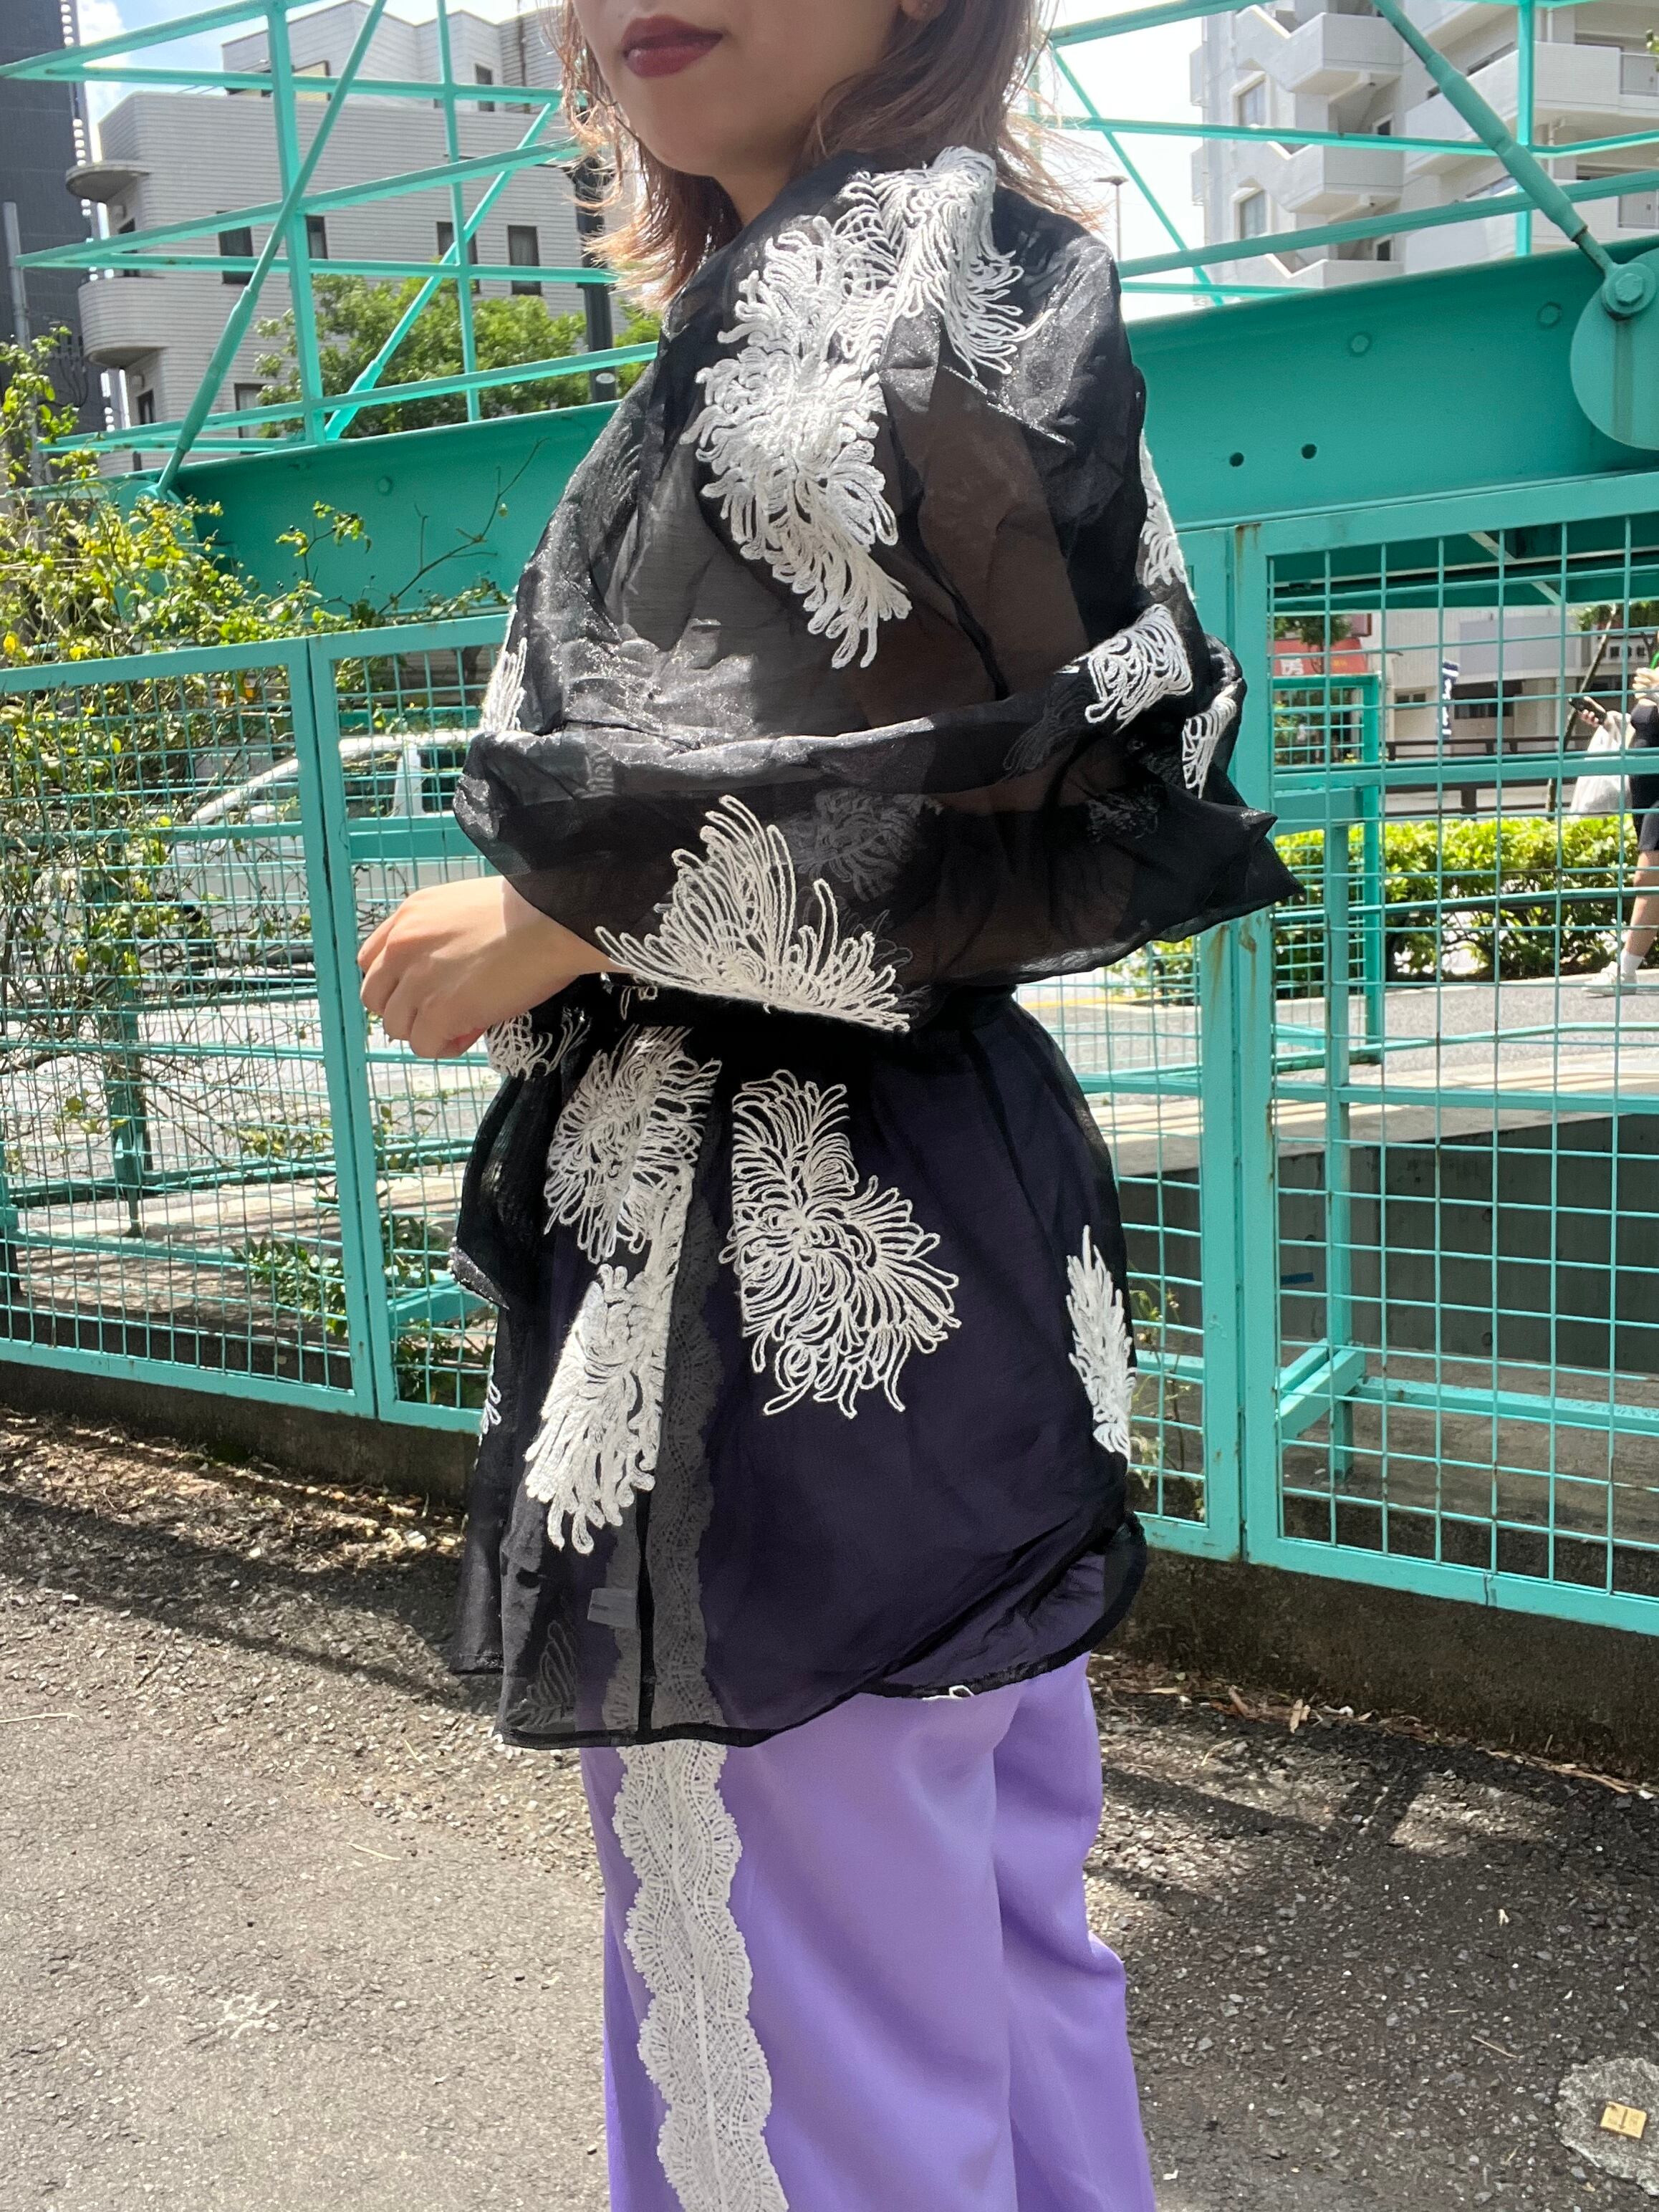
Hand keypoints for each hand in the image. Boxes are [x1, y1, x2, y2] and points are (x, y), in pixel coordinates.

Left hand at [358, 876, 610, 1058]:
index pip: (370, 960)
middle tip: (442, 1011)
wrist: (552, 923)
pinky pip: (424, 1045)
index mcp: (409, 916)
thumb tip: (448, 973)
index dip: (395, 982)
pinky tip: (472, 1032)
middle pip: (375, 997)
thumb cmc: (529, 912)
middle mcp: (402, 946)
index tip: (421, 989)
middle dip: (406, 1010)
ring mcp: (417, 981)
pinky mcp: (439, 1012)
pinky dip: (445, 1046)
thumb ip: (441, 936)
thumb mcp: (466, 908)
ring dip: (426, 1030)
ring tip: (462, 1024)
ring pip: (397, 1026)